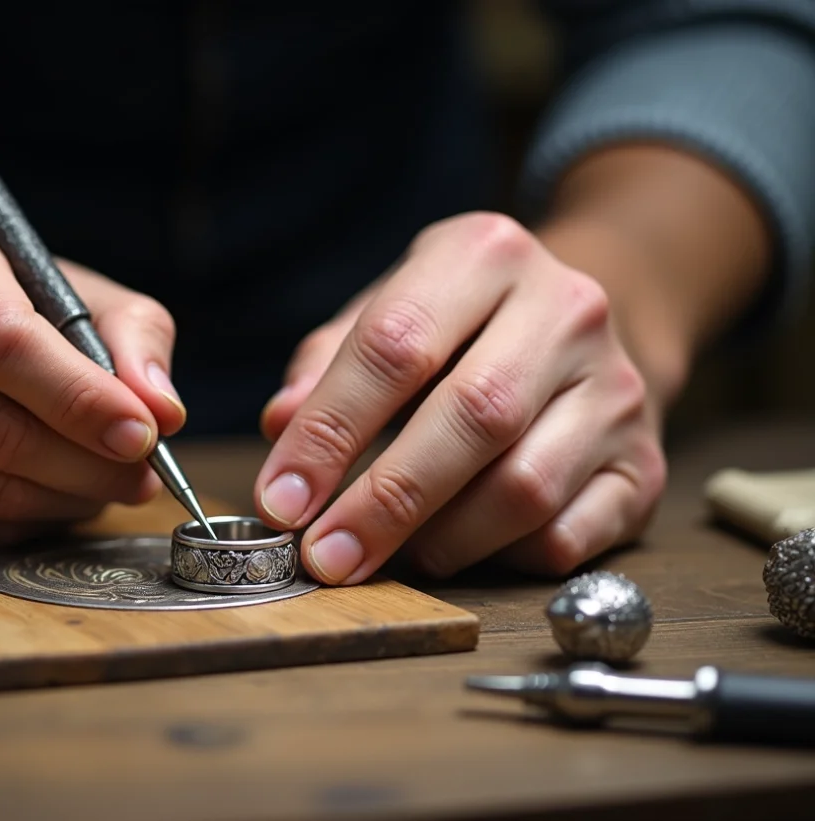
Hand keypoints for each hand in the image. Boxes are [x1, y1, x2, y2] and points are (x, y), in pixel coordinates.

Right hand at [0, 198, 185, 542]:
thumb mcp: (64, 284)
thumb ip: (129, 333)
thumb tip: (161, 410)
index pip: (2, 342)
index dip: (81, 399)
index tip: (143, 434)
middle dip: (88, 465)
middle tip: (140, 474)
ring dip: (63, 497)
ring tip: (101, 481)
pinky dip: (18, 521)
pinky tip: (45, 494)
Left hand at [254, 212, 666, 582]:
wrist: (593, 320)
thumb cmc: (461, 327)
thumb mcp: (390, 310)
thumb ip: (329, 365)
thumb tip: (280, 426)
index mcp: (484, 254)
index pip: (395, 345)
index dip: (329, 431)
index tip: (281, 499)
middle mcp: (565, 310)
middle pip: (472, 416)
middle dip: (385, 501)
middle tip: (326, 555)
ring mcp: (616, 387)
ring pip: (525, 487)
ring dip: (441, 540)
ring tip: (388, 555)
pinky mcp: (644, 462)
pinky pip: (570, 533)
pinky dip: (505, 557)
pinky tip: (465, 549)